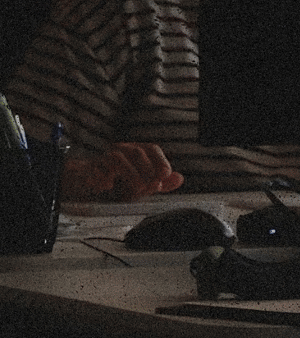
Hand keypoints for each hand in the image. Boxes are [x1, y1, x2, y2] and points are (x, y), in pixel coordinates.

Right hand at [62, 142, 183, 201]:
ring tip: (136, 189)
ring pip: (117, 158)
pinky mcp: (84, 170)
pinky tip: (107, 186)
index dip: (160, 160)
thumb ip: (158, 182)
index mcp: (134, 152)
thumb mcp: (140, 184)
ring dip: (129, 174)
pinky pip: (93, 170)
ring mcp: (101, 159)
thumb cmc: (114, 181)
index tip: (165, 174)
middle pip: (136, 151)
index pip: (151, 149)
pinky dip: (101, 178)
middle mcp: (119, 152)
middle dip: (147, 168)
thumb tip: (179, 179)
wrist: (82, 182)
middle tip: (151, 185)